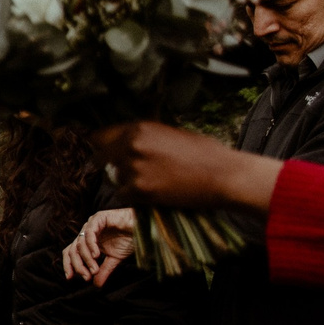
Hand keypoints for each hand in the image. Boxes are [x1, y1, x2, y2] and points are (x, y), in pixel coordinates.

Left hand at [62, 206, 136, 285]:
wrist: (144, 227)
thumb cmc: (129, 240)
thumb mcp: (114, 259)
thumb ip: (104, 270)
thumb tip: (96, 285)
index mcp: (87, 241)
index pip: (71, 252)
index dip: (68, 265)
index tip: (69, 278)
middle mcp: (86, 232)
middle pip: (73, 250)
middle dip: (78, 265)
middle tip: (87, 277)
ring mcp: (91, 224)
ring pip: (80, 243)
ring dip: (87, 259)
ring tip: (95, 270)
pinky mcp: (98, 218)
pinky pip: (90, 232)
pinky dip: (91, 245)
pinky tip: (97, 255)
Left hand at [91, 122, 280, 217]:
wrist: (225, 176)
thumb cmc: (204, 154)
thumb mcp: (171, 134)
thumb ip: (144, 137)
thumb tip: (122, 141)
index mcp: (139, 128)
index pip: (101, 136)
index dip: (99, 146)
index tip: (98, 154)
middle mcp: (132, 145)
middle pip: (101, 159)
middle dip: (110, 166)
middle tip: (127, 173)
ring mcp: (134, 168)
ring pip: (114, 177)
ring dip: (126, 181)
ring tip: (152, 181)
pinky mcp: (140, 189)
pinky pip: (124, 194)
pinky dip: (134, 196)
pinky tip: (155, 192)